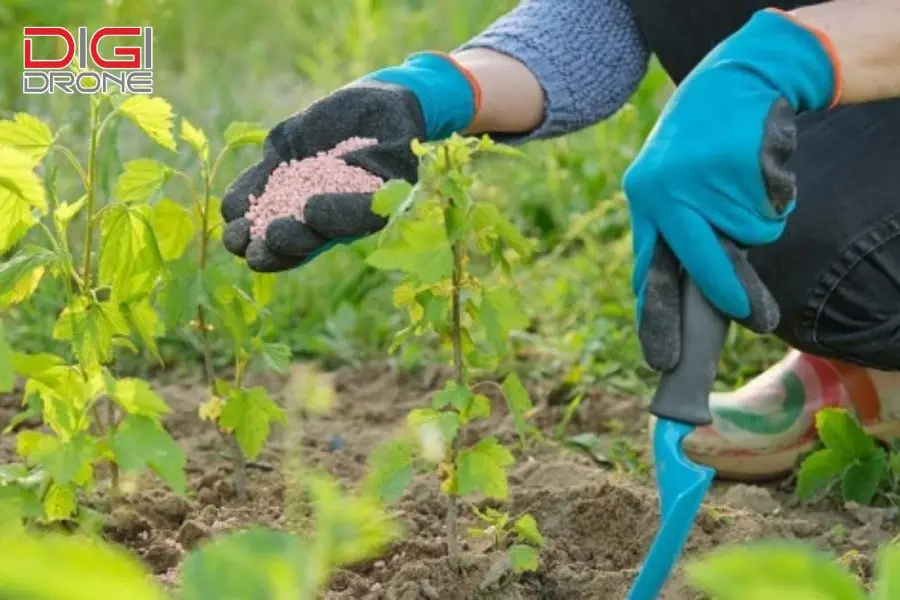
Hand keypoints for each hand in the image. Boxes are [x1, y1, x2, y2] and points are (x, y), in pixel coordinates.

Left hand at [221, 53, 478, 271]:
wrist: (383, 107)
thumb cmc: (398, 143)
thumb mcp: (393, 173)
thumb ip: (362, 201)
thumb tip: (308, 215)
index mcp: (347, 224)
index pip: (320, 241)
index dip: (304, 239)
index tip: (306, 212)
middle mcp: (318, 216)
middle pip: (286, 244)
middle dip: (269, 248)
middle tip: (257, 239)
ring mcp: (293, 193)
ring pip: (260, 226)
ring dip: (245, 234)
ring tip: (237, 233)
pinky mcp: (276, 167)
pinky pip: (249, 192)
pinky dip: (239, 200)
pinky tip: (234, 206)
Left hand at [622, 9, 839, 370]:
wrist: (734, 78)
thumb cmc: (702, 143)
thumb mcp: (674, 183)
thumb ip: (677, 233)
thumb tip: (695, 296)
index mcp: (645, 200)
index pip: (650, 269)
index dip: (656, 314)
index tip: (662, 357)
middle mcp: (667, 192)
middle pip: (701, 263)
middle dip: (731, 294)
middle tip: (756, 321)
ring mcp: (703, 178)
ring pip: (748, 234)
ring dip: (758, 222)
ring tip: (746, 183)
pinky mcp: (740, 163)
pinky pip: (772, 207)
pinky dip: (776, 196)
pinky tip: (759, 162)